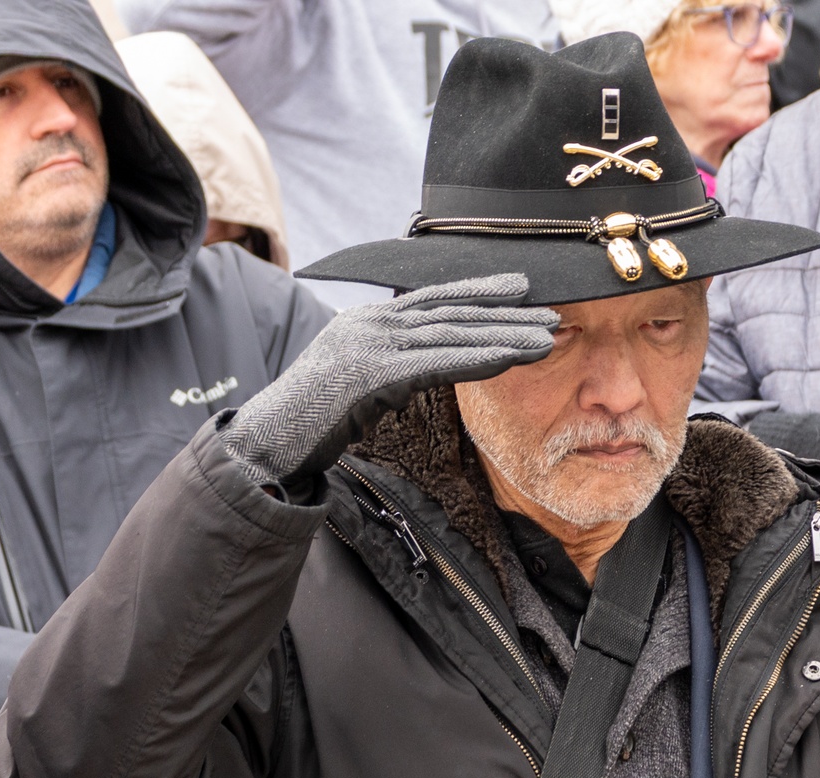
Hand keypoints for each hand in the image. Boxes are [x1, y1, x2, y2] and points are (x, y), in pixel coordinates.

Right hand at [219, 273, 557, 482]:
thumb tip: (421, 368)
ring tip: (548, 337)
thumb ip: (389, 367)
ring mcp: (368, 344)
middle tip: (552, 316)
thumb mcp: (356, 384)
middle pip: (450, 313)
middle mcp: (369, 323)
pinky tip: (512, 358)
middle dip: (505, 313)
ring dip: (505, 335)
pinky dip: (479, 358)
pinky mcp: (370, 373)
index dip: (479, 293)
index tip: (520, 290)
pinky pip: (437, 363)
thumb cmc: (311, 422)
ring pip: (451, 333)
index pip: (432, 300)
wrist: (267, 444)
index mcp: (366, 322)